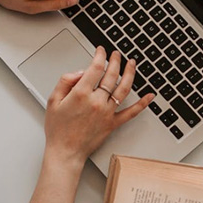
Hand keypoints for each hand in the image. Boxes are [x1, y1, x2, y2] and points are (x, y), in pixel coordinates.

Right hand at [43, 47, 154, 165]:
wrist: (65, 152)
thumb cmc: (58, 129)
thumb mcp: (53, 100)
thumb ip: (65, 81)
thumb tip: (80, 72)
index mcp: (81, 94)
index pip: (96, 68)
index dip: (100, 55)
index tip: (101, 51)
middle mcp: (96, 102)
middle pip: (111, 75)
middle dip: (115, 60)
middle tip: (116, 54)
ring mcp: (107, 113)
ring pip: (123, 89)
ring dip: (130, 73)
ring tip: (131, 64)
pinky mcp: (113, 123)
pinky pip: (131, 112)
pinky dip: (142, 104)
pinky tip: (149, 96)